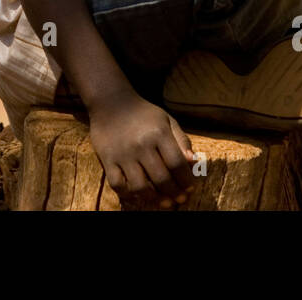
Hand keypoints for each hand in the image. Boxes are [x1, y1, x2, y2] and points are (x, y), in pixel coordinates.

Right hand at [87, 89, 196, 208]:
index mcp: (159, 133)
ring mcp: (123, 154)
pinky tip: (139, 196)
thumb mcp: (167, 120)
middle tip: (180, 199)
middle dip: (174, 193)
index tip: (190, 188)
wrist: (110, 101)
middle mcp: (141, 144)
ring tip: (163, 201)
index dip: (186, 180)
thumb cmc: (143, 113)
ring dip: (154, 198)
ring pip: (140, 186)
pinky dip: (129, 195)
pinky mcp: (107, 159)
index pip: (177, 164)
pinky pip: (118, 185)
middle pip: (161, 178)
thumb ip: (182, 140)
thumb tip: (194, 163)